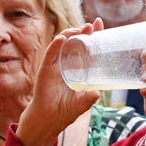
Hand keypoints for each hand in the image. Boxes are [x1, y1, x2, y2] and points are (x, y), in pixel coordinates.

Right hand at [17, 19, 103, 145]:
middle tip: (92, 25)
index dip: (93, 35)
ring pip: (62, 43)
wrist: (49, 121)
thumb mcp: (82, 104)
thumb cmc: (65, 111)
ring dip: (70, 34)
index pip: (86, 48)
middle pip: (74, 41)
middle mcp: (66, 64)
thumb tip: (98, 93)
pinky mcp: (45, 70)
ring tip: (80, 29)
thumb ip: (89, 98)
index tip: (100, 24)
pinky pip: (50, 54)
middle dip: (83, 31)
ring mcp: (55, 65)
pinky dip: (55, 46)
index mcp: (76, 68)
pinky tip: (61, 39)